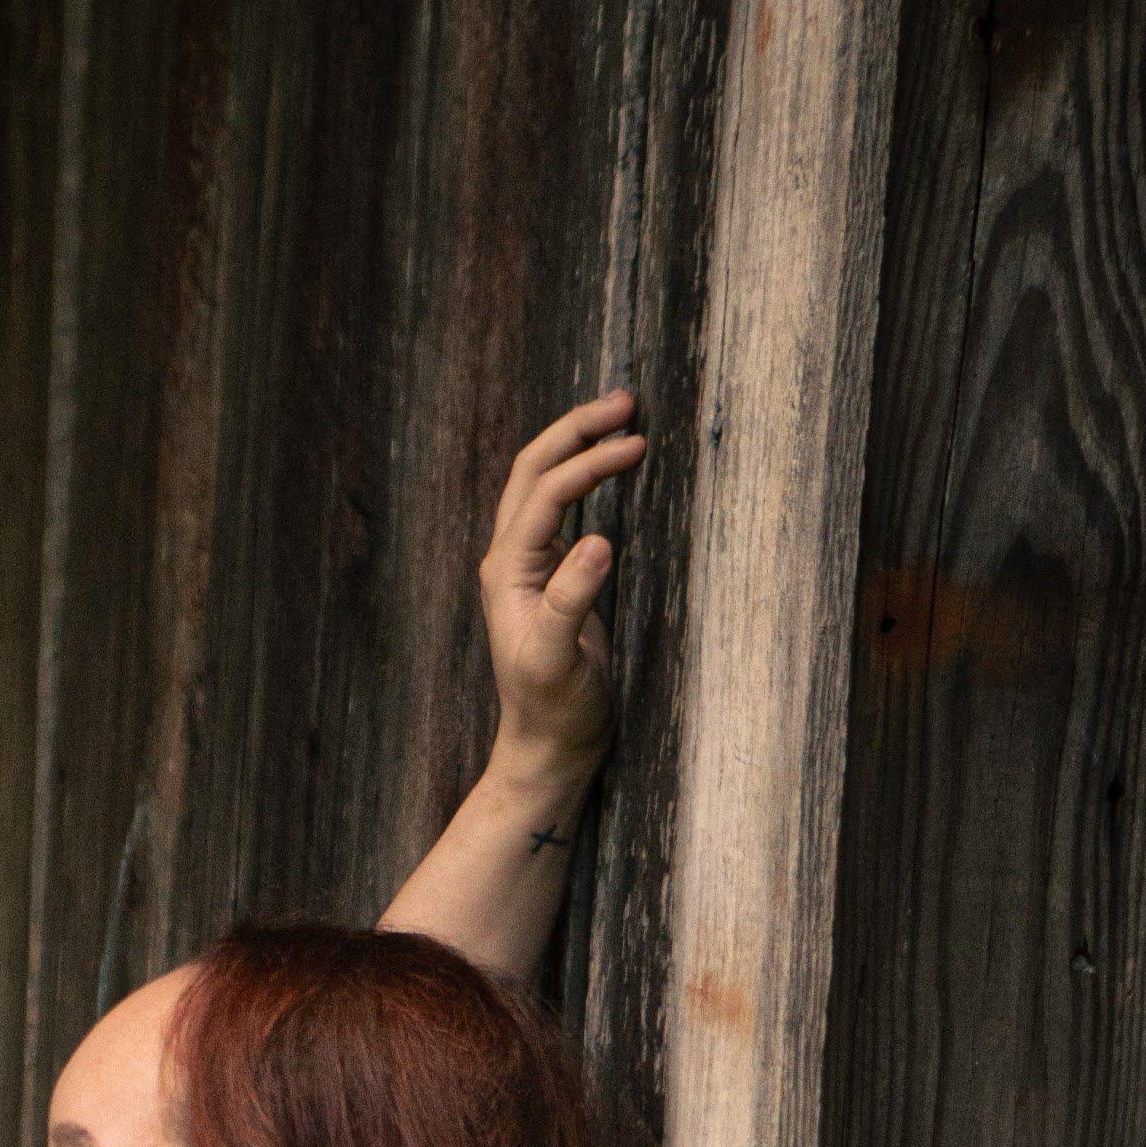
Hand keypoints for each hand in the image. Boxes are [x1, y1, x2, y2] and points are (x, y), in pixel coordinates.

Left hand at [480, 388, 652, 791]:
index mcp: (508, 571)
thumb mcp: (560, 661)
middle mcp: (511, 560)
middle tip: (626, 401)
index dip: (590, 461)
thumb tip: (596, 541)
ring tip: (624, 418)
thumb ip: (572, 601)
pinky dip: (586, 477)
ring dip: (578, 446)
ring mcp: (528, 566)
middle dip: (576, 430)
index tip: (637, 444)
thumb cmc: (554, 709)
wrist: (549, 745)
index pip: (546, 492)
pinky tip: (613, 464)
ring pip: (544, 484)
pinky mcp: (551, 576)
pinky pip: (561, 508)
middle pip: (534, 470)